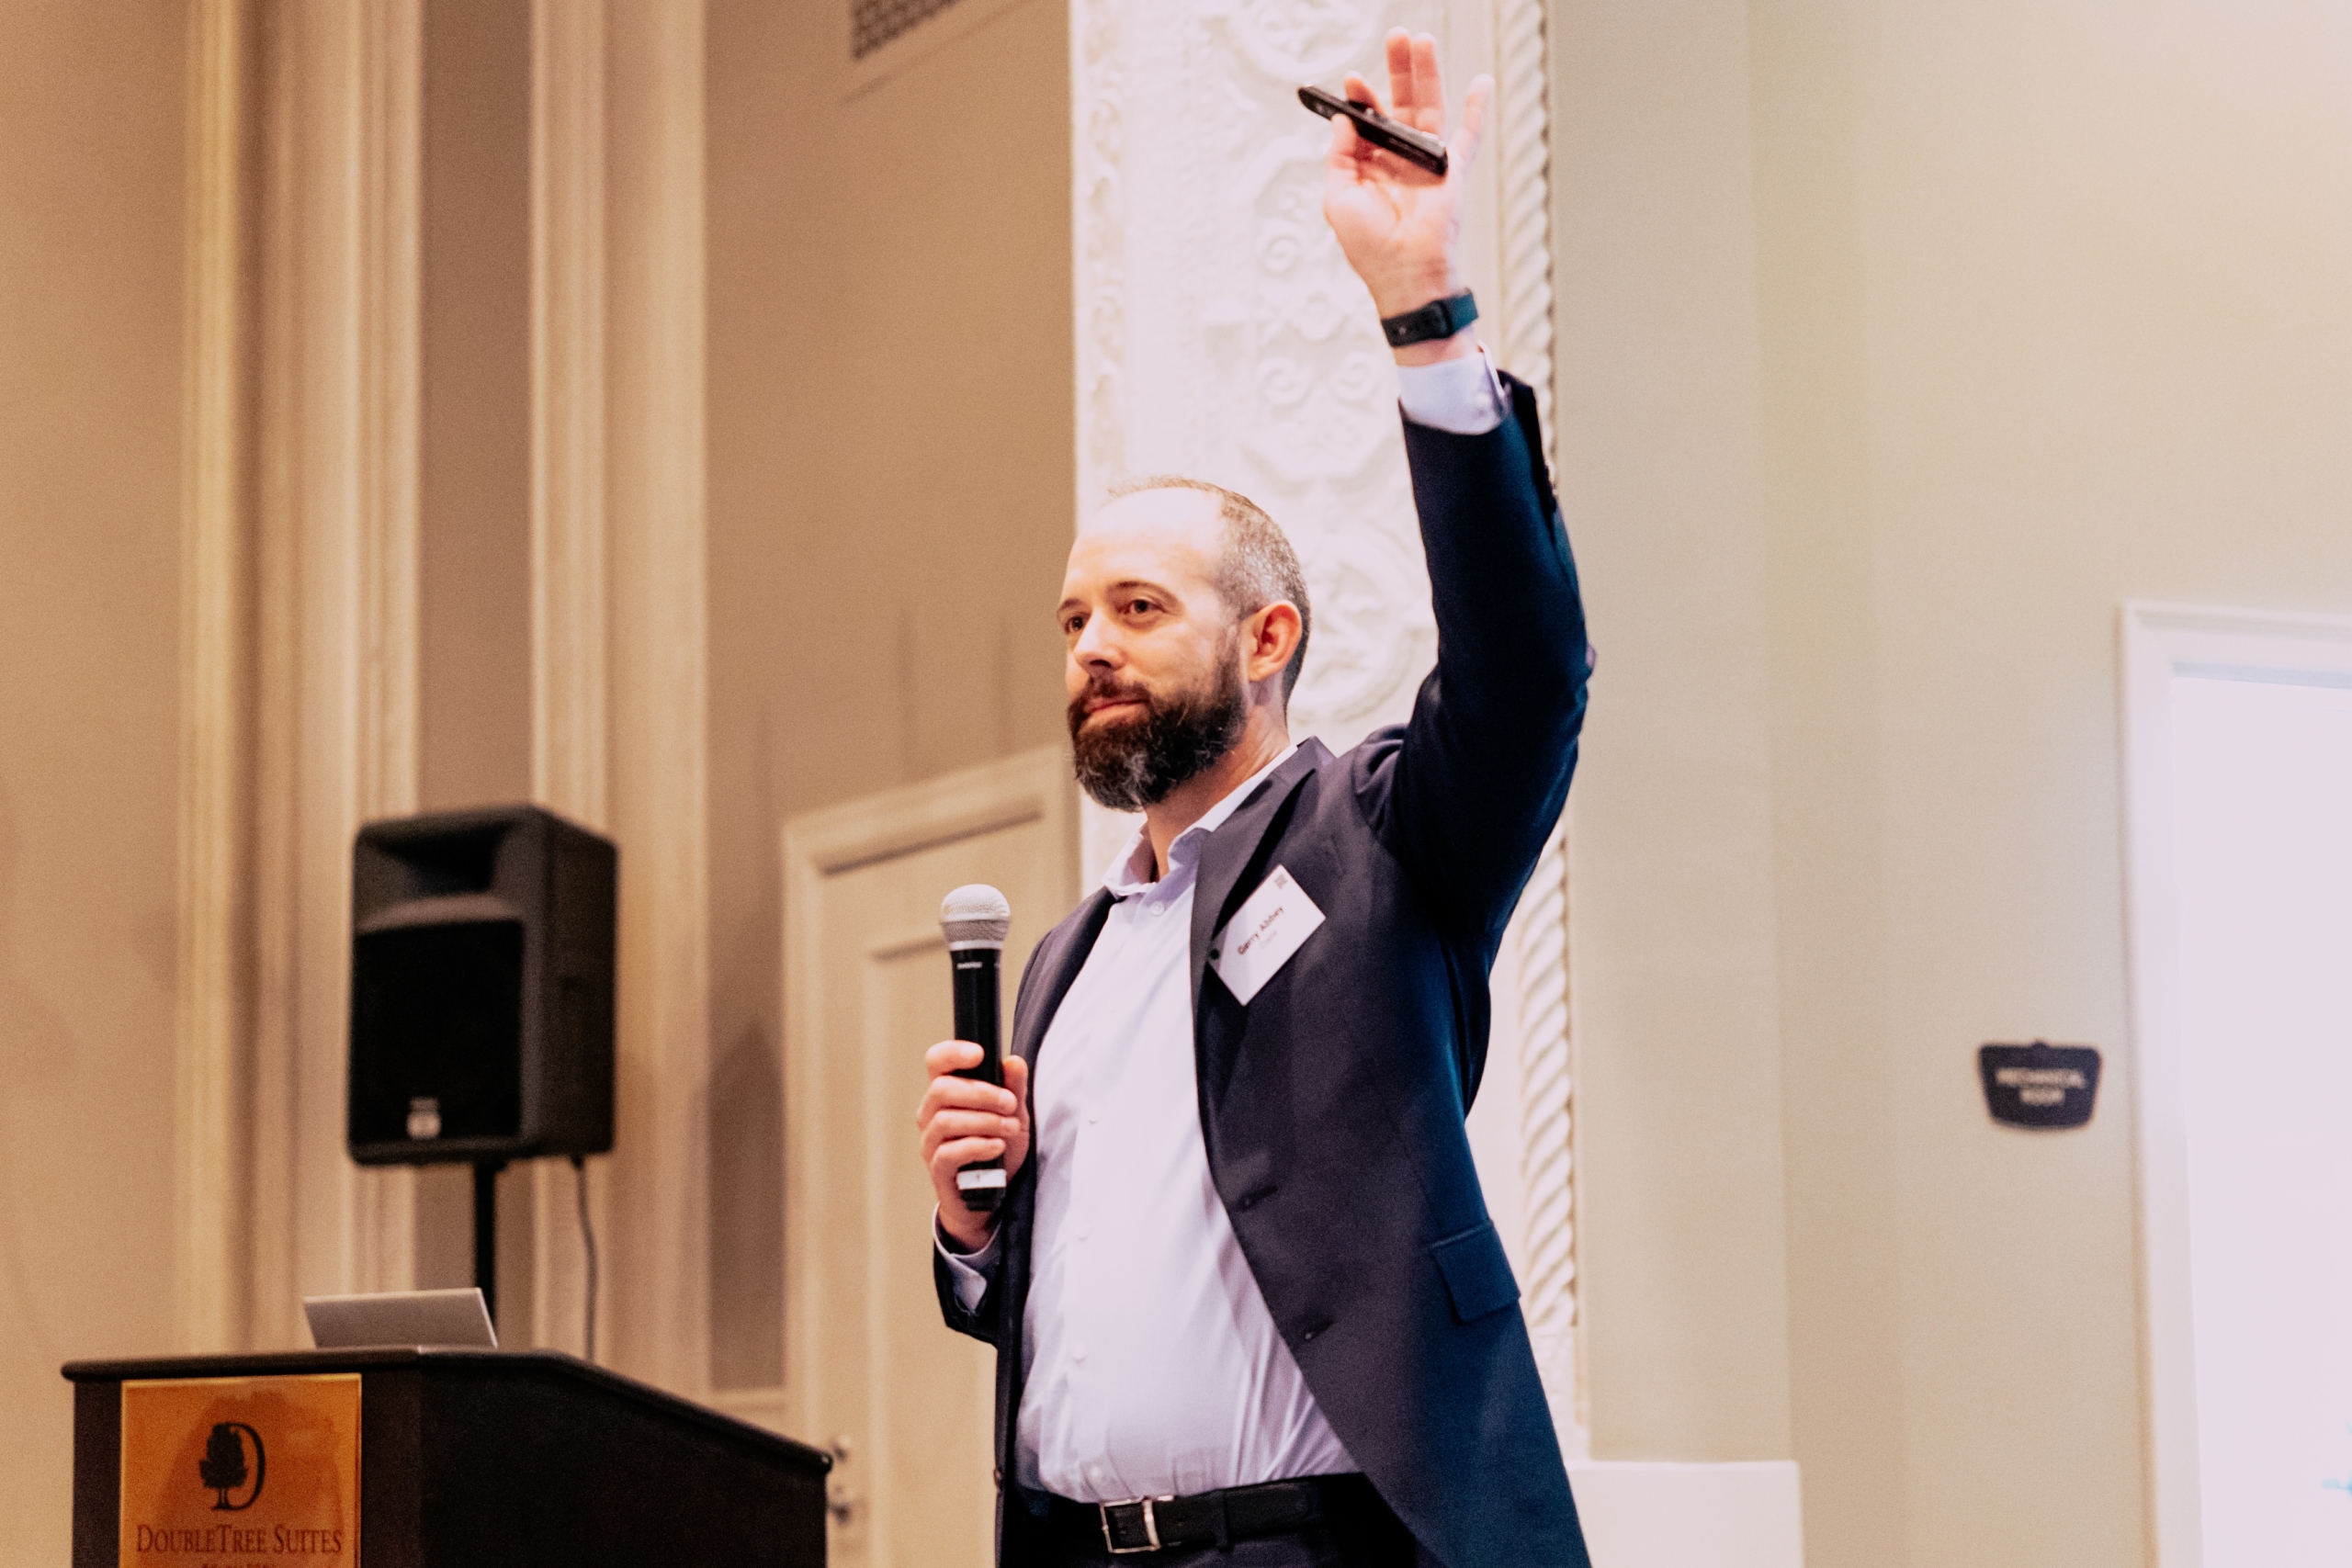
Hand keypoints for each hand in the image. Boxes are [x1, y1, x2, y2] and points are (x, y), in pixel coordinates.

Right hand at [917, 1040, 1031, 1251]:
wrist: (992, 1195)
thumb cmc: (998, 1148)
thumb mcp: (1013, 1115)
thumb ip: (1013, 1088)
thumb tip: (1013, 1062)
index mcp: (946, 1093)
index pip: (936, 1062)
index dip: (952, 1053)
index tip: (979, 1054)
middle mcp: (931, 1114)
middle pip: (941, 1089)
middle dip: (981, 1093)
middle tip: (1010, 1104)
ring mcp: (930, 1142)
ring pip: (945, 1120)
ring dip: (984, 1121)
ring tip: (1009, 1128)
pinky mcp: (937, 1169)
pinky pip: (949, 1152)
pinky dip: (977, 1146)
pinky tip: (997, 1146)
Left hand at [1322, 30, 1490, 347]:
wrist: (1405, 273)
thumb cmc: (1370, 247)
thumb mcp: (1337, 198)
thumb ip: (1339, 156)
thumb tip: (1344, 120)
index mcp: (1371, 168)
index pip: (1367, 123)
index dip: (1361, 99)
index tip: (1353, 80)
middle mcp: (1399, 161)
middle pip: (1400, 104)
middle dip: (1397, 70)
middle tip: (1396, 38)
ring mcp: (1427, 163)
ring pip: (1428, 108)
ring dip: (1426, 74)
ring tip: (1421, 41)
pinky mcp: (1451, 170)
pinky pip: (1467, 135)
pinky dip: (1476, 109)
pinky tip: (1480, 83)